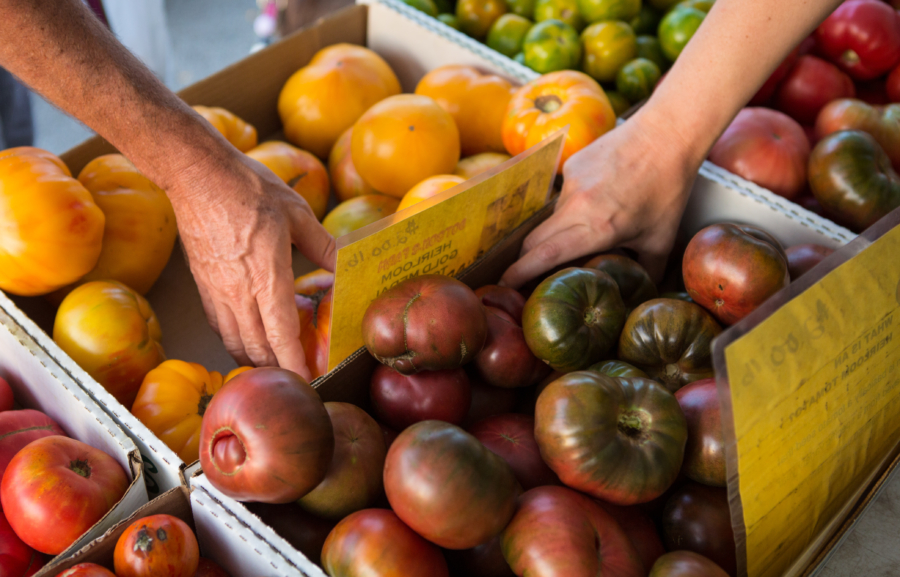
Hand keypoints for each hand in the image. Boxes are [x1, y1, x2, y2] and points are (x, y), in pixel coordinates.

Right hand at [166, 146, 335, 380]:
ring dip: (257, 360)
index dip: (295, 365)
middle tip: (300, 376)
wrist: (196, 175)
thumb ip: (323, 247)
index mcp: (267, 277)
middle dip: (280, 369)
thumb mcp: (297, 213)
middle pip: (259, 349)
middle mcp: (239, 293)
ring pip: (237, 343)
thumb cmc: (248, 189)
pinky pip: (220, 328)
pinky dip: (237, 342)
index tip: (307, 383)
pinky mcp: (204, 287)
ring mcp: (218, 292)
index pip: (282, 336)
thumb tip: (346, 266)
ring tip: (277, 364)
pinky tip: (249, 339)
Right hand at [499, 114, 702, 287]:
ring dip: (557, 233)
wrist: (667, 134)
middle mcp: (577, 205)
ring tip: (585, 231)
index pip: (544, 255)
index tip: (505, 285)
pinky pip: (563, 195)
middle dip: (525, 260)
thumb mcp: (661, 239)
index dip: (520, 273)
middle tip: (526, 276)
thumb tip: (639, 296)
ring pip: (550, 218)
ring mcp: (571, 182)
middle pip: (533, 240)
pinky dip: (574, 207)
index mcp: (597, 227)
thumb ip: (647, 271)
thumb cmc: (667, 190)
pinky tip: (599, 200)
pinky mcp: (571, 165)